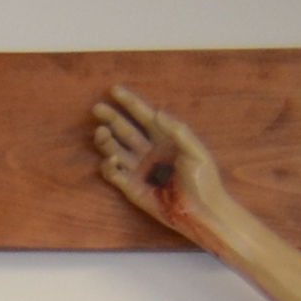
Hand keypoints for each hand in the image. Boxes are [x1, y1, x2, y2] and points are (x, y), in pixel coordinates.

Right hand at [93, 86, 234, 242]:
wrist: (199, 211)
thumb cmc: (203, 180)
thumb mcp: (196, 151)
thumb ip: (178, 132)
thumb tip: (157, 113)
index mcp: (166, 138)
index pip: (144, 116)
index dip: (130, 103)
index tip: (114, 90)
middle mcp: (149, 150)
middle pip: (125, 130)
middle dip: (111, 118)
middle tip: (96, 108)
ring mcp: (138, 168)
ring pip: (115, 149)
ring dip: (106, 140)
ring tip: (100, 133)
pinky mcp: (130, 186)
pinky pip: (113, 174)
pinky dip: (109, 166)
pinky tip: (111, 161)